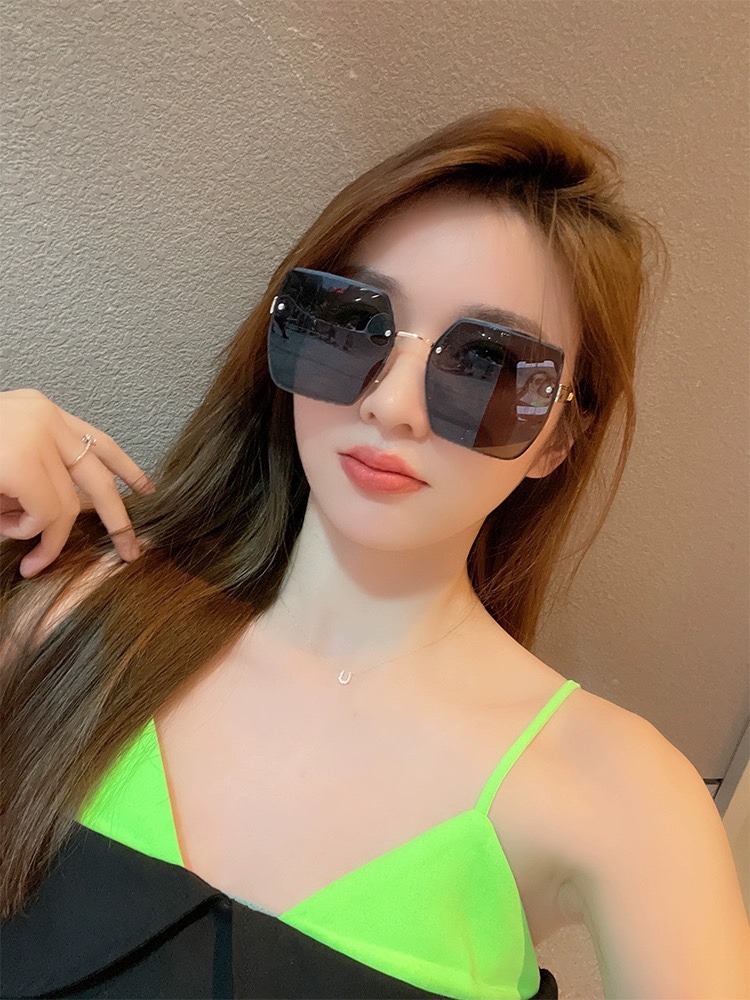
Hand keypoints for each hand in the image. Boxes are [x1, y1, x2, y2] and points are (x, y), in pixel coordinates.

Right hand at [0, 389, 153, 577]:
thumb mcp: (4, 461)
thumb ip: (35, 477)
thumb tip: (68, 514)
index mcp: (38, 411)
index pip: (96, 440)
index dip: (125, 468)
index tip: (147, 490)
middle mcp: (43, 417)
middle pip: (99, 473)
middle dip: (118, 517)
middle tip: (131, 549)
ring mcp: (33, 436)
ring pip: (69, 505)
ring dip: (46, 535)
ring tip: (15, 539)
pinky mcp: (21, 462)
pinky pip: (46, 515)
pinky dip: (31, 534)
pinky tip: (7, 530)